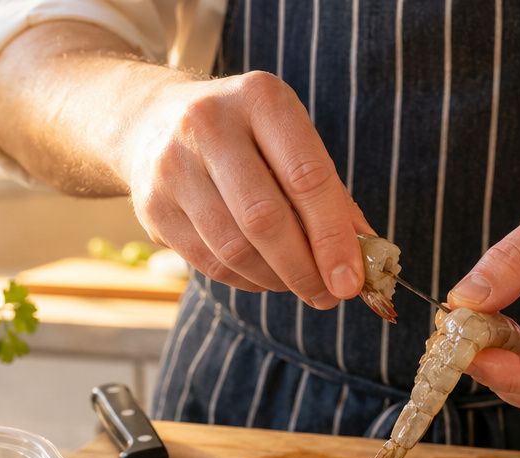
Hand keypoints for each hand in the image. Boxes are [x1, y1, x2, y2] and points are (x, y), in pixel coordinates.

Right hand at [122, 71, 365, 307]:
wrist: (154, 120)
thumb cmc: (247, 137)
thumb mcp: (291, 141)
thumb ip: (330, 195)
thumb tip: (367, 256)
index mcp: (261, 99)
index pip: (306, 177)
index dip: (333, 237)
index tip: (352, 280)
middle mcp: (210, 124)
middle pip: (265, 218)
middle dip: (305, 268)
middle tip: (330, 296)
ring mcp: (173, 165)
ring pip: (234, 248)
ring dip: (277, 279)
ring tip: (301, 285)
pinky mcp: (152, 205)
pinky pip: (209, 262)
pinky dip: (247, 280)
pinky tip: (266, 277)